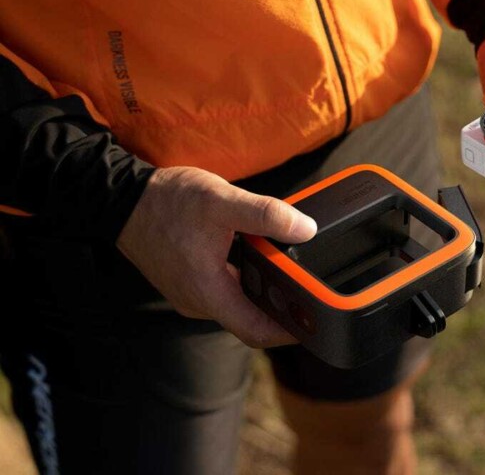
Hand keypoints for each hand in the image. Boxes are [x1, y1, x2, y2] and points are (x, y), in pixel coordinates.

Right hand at [117, 166, 316, 347]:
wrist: (121, 200)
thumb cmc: (166, 202)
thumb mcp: (220, 201)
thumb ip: (265, 214)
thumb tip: (305, 228)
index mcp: (207, 292)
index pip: (256, 331)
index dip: (289, 333)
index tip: (315, 325)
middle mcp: (197, 301)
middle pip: (249, 320)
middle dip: (281, 312)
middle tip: (309, 297)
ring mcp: (190, 294)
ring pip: (236, 305)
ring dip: (262, 295)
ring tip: (290, 278)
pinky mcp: (187, 283)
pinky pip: (223, 292)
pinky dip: (244, 282)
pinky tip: (256, 260)